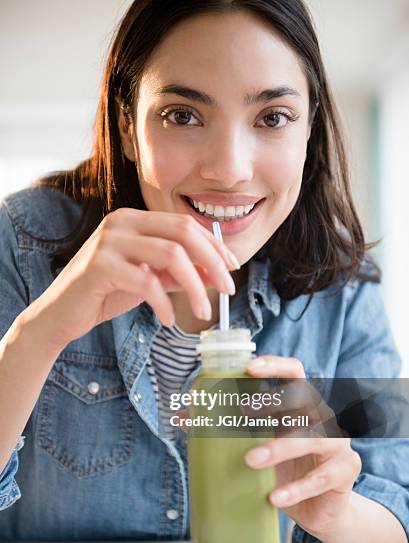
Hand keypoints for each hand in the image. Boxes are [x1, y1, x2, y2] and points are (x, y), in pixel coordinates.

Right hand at [23, 209, 238, 348]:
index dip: (214, 245)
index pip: (185, 224)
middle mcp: (122, 222)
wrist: (60, 314)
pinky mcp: (99, 265)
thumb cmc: (105, 294)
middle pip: (183, 232)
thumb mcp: (149, 280)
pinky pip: (146, 282)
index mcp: (135, 219)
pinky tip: (169, 319)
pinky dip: (164, 303)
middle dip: (213, 261)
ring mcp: (109, 241)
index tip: (233, 268)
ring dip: (195, 286)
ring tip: (203, 311)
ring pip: (170, 255)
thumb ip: (178, 274)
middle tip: (228, 289)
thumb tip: (216, 274)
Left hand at [244, 355, 361, 537]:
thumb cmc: (286, 469)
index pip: (294, 372)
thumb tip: (184, 416)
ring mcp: (337, 443)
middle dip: (274, 402)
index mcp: (300, 404)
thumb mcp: (257, 446)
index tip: (248, 367)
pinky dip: (296, 488)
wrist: (319, 510)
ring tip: (250, 460)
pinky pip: (322, 477)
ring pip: (314, 437)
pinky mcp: (345, 472)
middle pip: (304, 397)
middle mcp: (322, 417)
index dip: (274, 366)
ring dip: (280, 446)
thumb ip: (227, 429)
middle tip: (243, 412)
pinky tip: (274, 497)